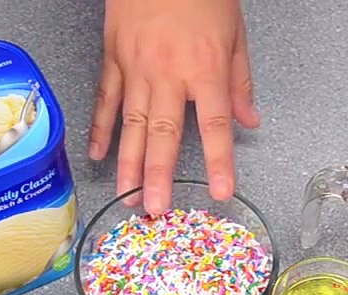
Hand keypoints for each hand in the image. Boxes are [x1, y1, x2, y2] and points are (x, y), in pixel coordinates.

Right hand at [88, 0, 260, 213]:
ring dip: (129, 163)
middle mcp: (168, 72)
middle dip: (159, 174)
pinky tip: (97, 154)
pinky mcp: (113, 57)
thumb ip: (240, 81)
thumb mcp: (234, 34)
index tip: (220, 190)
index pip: (215, 125)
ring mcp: (136, 66)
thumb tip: (249, 120)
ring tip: (128, 195)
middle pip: (164, 132)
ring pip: (132, 123)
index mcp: (205, 68)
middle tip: (156, 207)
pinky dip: (100, 128)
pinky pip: (105, 99)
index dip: (218, 161)